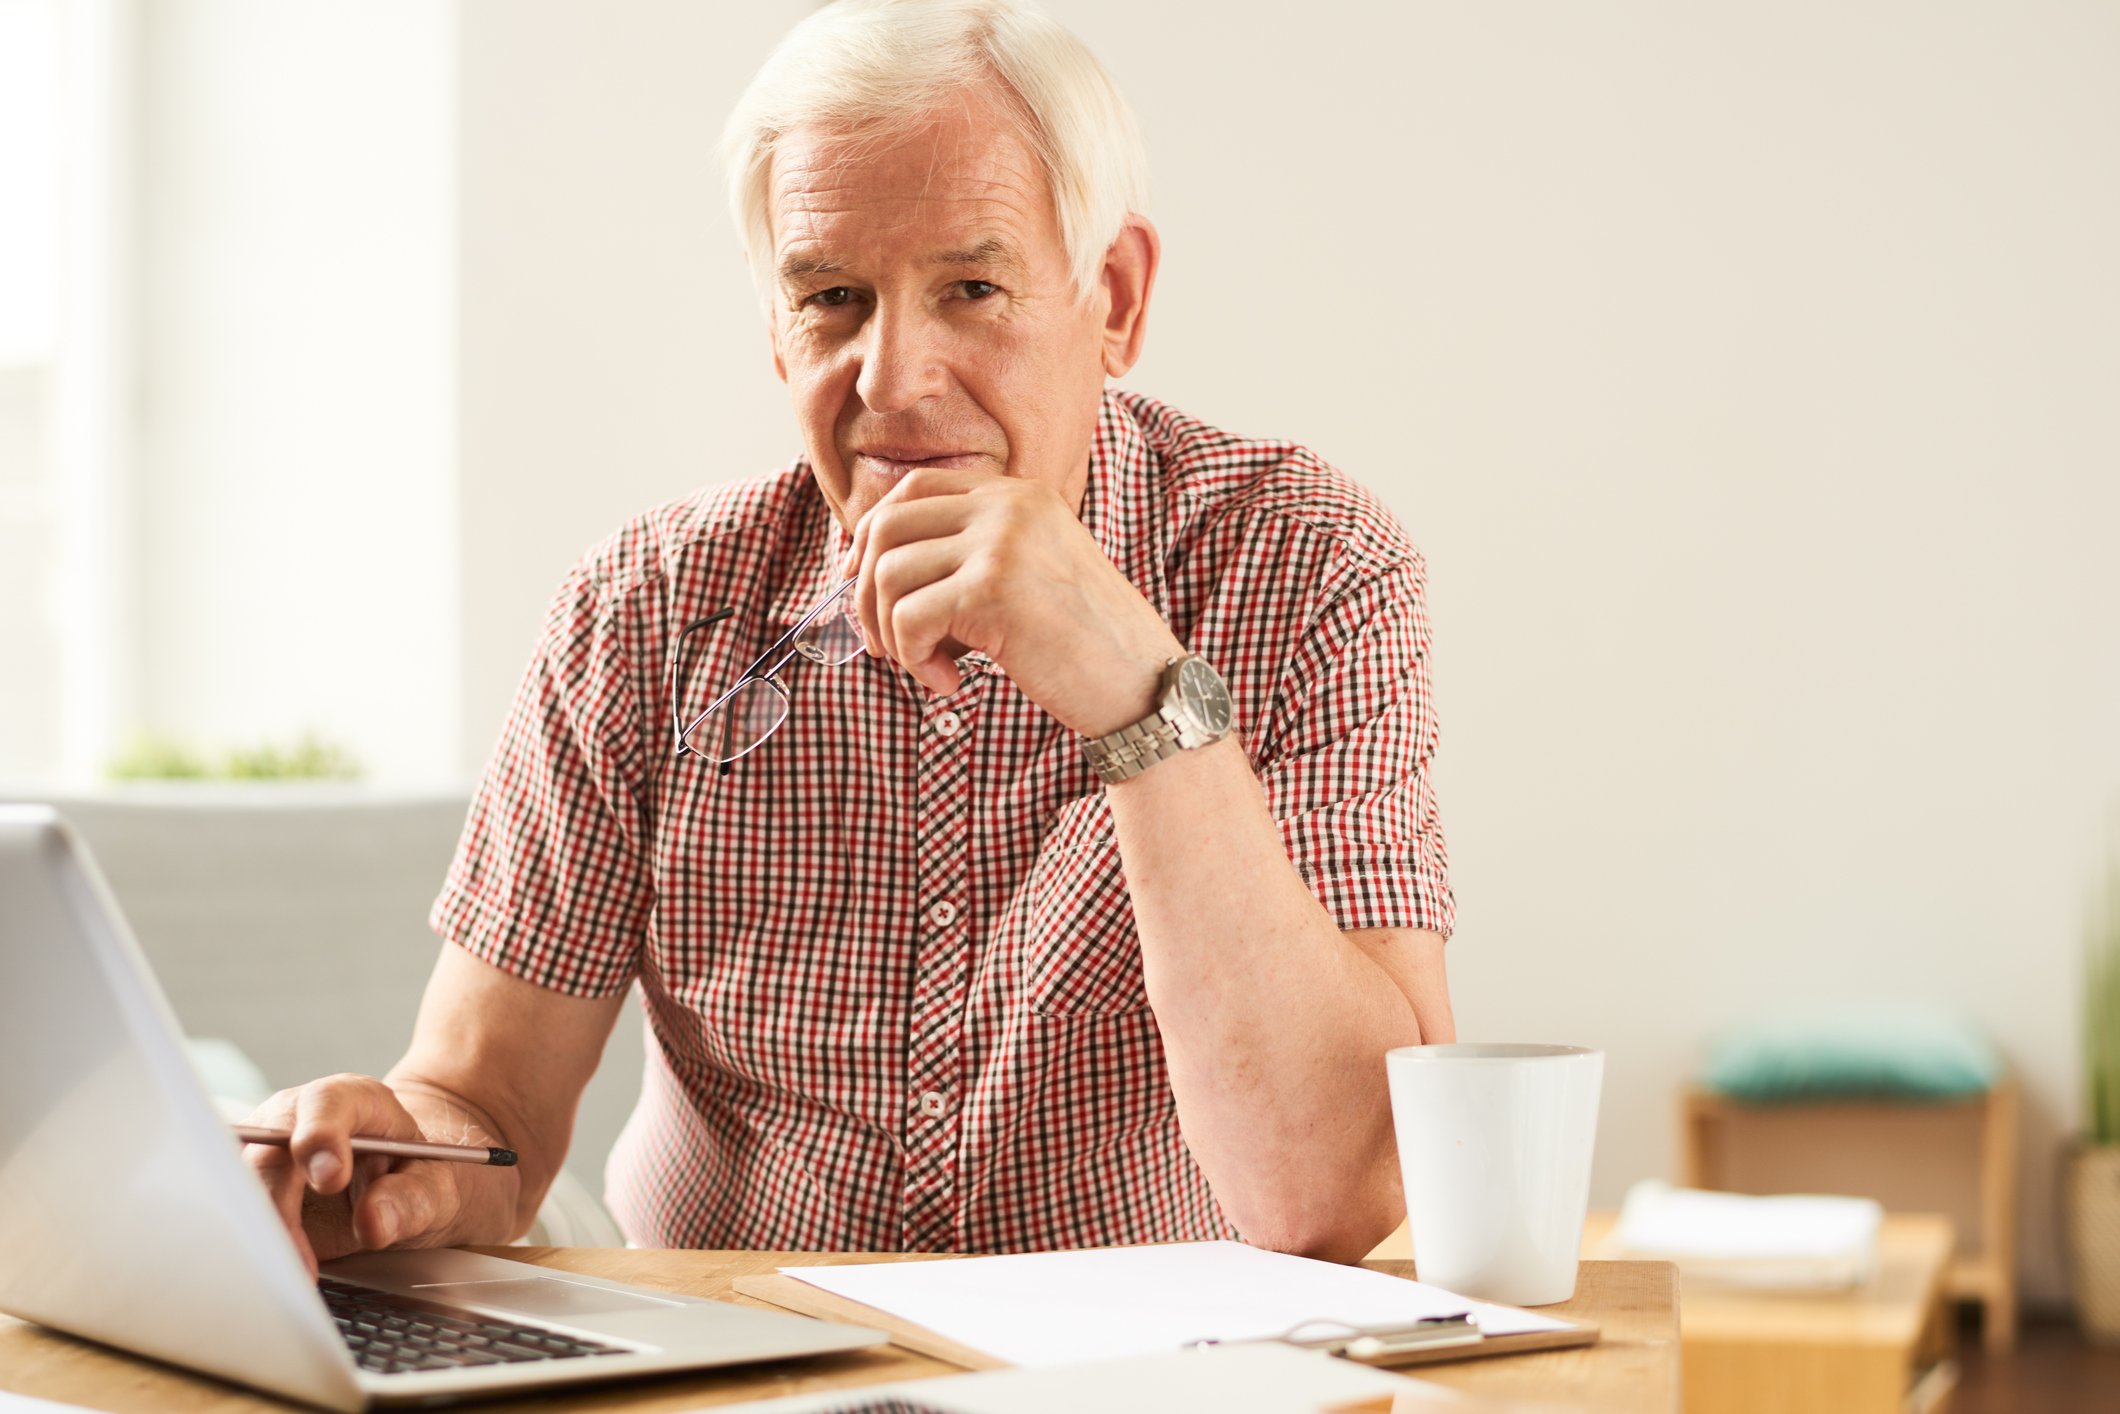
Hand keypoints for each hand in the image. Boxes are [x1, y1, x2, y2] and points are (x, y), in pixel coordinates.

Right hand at [243, 1074, 473, 1277]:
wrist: (399, 1187)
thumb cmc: (414, 1176)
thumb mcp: (434, 1185)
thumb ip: (412, 1198)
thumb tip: (375, 1220)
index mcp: (351, 1100)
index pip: (325, 1104)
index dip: (322, 1137)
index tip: (331, 1179)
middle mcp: (297, 1118)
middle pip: (269, 1149)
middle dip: (279, 1204)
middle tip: (303, 1259)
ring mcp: (265, 1151)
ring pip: (238, 1185)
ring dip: (260, 1233)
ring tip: (293, 1273)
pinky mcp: (247, 1188)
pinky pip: (233, 1214)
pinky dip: (248, 1245)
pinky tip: (271, 1272)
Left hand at [839, 467, 1182, 733]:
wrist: (1143, 684)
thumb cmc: (1083, 644)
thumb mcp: (1029, 575)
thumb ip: (971, 555)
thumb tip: (871, 569)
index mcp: (1017, 495)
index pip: (912, 489)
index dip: (871, 537)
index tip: (864, 587)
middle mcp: (1008, 505)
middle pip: (886, 526)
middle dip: (865, 592)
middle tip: (883, 644)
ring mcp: (1002, 542)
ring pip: (887, 574)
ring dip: (890, 633)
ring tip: (928, 667)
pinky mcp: (992, 588)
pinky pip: (908, 619)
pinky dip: (914, 660)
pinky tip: (949, 683)